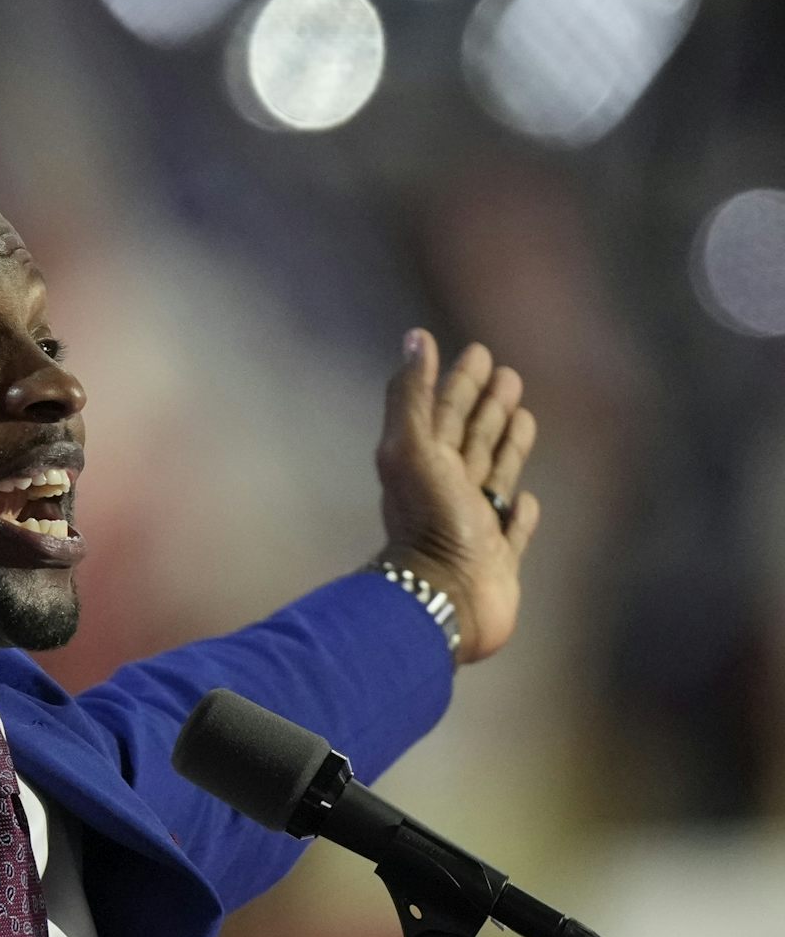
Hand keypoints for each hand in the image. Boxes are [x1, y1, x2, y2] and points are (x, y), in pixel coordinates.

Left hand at [374, 330, 540, 664]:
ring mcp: (473, 526)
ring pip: (493, 474)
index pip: (446, 410)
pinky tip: (525, 500)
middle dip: (488, 406)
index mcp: (424, 463)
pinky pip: (512, 529)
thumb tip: (415, 336)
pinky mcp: (497, 560)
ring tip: (523, 418)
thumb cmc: (427, 523)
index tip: (479, 351)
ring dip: (507, 445)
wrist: (443, 599)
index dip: (461, 381)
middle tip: (509, 374)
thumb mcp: (411, 449)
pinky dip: (519, 512)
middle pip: (471, 437)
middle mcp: (447, 492)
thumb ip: (413, 396)